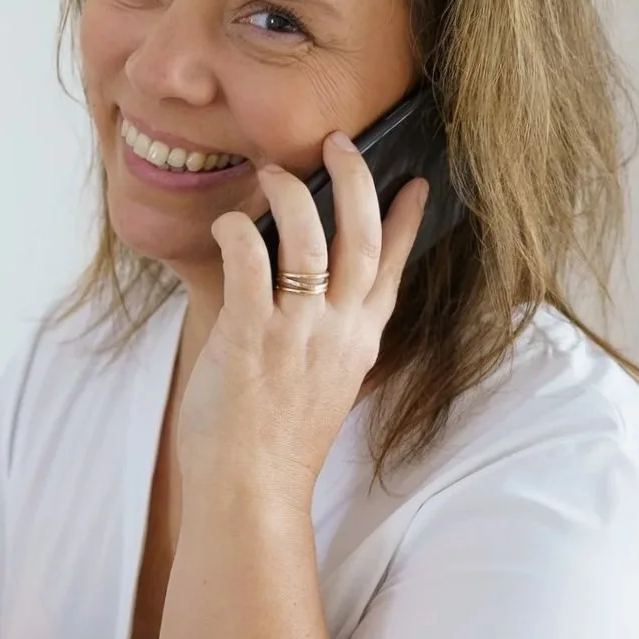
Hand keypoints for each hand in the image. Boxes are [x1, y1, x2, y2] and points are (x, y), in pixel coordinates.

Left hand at [176, 130, 428, 505]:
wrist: (251, 496)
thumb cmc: (271, 450)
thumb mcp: (320, 391)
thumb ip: (321, 344)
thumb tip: (302, 303)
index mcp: (358, 345)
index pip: (392, 269)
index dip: (405, 221)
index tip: (414, 183)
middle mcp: (336, 332)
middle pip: (363, 237)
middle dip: (356, 180)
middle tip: (339, 142)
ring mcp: (296, 333)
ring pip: (309, 237)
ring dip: (291, 193)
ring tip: (271, 173)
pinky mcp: (250, 336)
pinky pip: (249, 261)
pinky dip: (238, 231)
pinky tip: (225, 224)